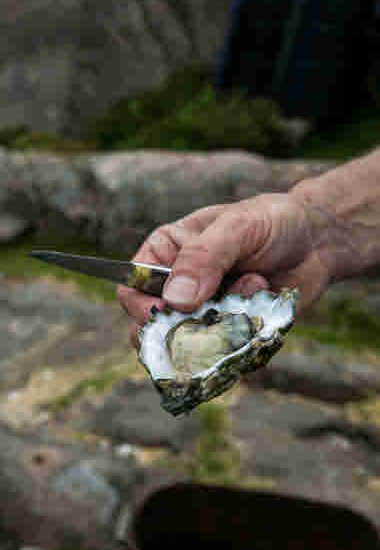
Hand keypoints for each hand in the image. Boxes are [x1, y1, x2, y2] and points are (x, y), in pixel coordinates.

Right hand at [118, 191, 330, 347]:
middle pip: (155, 328)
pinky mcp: (232, 333)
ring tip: (253, 288)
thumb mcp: (237, 227)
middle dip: (184, 326)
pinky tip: (263, 304)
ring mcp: (207, 314)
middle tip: (216, 309)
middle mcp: (181, 288)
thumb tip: (174, 301)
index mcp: (168, 254)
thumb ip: (204, 257)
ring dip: (223, 326)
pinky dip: (244, 338)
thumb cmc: (272, 221)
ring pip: (192, 346)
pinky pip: (225, 353)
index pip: (133, 289)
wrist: (317, 241)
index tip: (166, 314)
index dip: (140, 308)